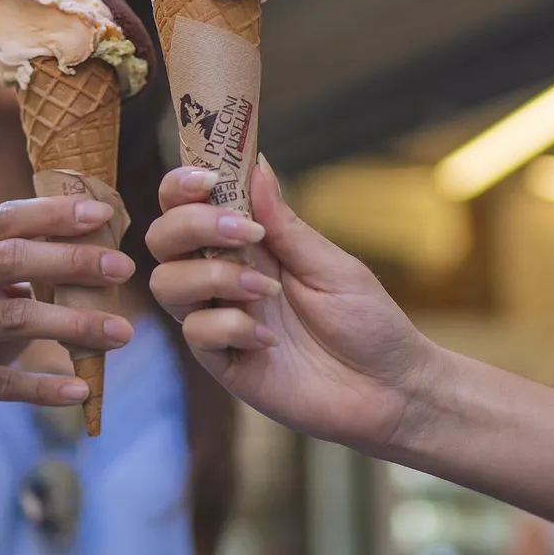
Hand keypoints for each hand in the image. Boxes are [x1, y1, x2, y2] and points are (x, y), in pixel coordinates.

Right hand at [0, 193, 135, 440]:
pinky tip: (82, 390)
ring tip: (123, 332)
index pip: (4, 219)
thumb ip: (22, 267)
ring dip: (73, 323)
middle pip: (8, 259)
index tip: (101, 213)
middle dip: (70, 261)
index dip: (51, 212)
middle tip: (123, 268)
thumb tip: (98, 249)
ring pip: (10, 318)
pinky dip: (42, 387)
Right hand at [146, 159, 436, 453]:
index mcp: (244, 243)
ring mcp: (218, 318)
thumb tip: (256, 165)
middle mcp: (220, 275)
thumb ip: (284, 222)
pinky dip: (231, 327)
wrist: (391, 389)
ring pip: (166, 283)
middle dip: (191, 225)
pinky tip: (270, 339)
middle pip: (162, 238)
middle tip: (244, 232)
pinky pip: (196, 333)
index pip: (187, 205)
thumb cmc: (366, 320)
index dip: (181, 187)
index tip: (207, 179)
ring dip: (212, 276)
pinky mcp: (222, 360)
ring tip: (266, 289)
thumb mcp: (330, 263)